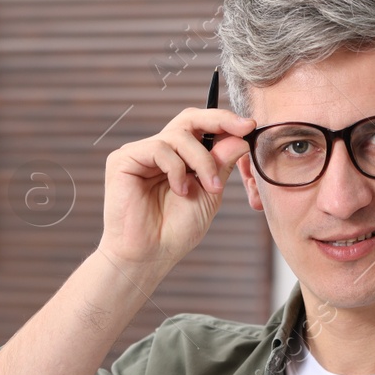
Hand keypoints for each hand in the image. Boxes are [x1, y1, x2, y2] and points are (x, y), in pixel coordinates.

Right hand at [100, 107, 253, 270]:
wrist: (149, 256)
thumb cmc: (176, 231)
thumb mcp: (209, 194)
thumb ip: (221, 164)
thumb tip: (240, 137)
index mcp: (179, 158)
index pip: (201, 128)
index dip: (225, 122)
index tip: (250, 126)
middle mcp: (159, 151)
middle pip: (189, 118)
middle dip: (219, 120)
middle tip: (242, 128)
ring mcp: (140, 154)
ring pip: (180, 135)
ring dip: (202, 161)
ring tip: (210, 188)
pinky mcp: (124, 159)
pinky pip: (160, 148)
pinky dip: (177, 169)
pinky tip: (180, 191)